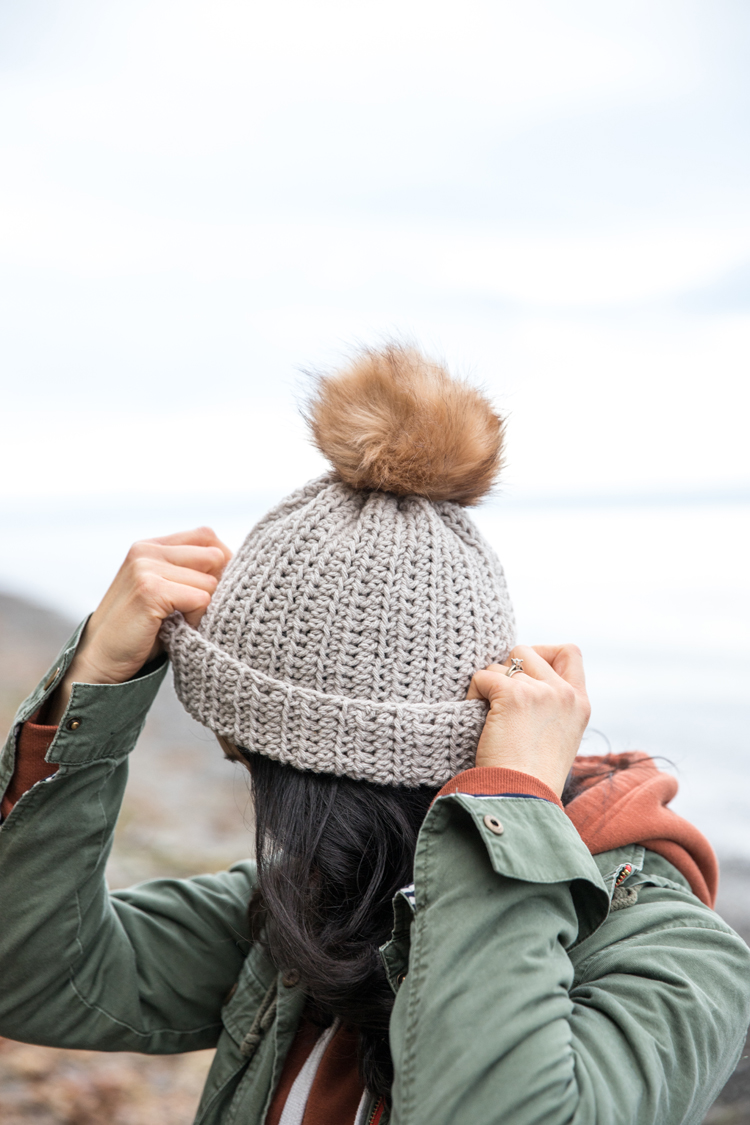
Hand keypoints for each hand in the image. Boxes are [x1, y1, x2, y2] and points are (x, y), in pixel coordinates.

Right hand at [44, 528, 231, 724]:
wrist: (101, 662)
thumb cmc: (141, 631)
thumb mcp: (166, 591)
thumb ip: (190, 571)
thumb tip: (240, 564)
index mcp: (150, 546)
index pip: (206, 536)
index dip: (220, 563)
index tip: (212, 591)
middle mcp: (146, 550)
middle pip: (215, 556)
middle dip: (215, 586)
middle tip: (192, 612)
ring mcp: (146, 568)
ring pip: (211, 581)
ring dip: (205, 608)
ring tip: (180, 622)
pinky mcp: (150, 590)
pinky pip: (201, 598)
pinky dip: (197, 619)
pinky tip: (177, 629)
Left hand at [466, 644, 590, 797]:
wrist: (520, 798)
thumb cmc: (531, 778)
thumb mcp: (558, 737)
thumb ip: (551, 706)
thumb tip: (520, 677)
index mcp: (580, 703)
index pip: (569, 651)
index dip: (542, 653)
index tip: (525, 674)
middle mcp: (564, 693)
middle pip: (526, 651)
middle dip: (506, 669)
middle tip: (499, 699)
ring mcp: (540, 691)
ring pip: (501, 664)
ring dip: (488, 686)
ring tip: (488, 716)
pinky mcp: (514, 695)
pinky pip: (482, 676)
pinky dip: (473, 694)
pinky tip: (476, 718)